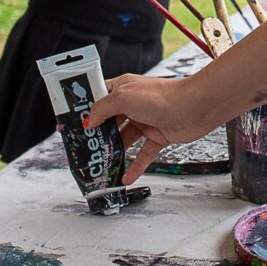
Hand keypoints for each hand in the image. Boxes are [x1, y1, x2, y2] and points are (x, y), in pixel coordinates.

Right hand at [85, 72, 224, 182]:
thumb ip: (103, 109)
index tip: (70, 124)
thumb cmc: (163, 96)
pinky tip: (125, 176)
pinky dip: (135, 165)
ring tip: (101, 166)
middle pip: (109, 122)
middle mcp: (132, 104)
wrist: (197, 107)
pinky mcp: (158, 135)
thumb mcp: (124, 98)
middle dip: (97, 136)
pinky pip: (143, 153)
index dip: (84, 111)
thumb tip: (89, 120)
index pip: (97, 98)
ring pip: (124, 139)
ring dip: (114, 153)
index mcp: (122, 88)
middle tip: (84, 150)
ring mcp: (145, 120)